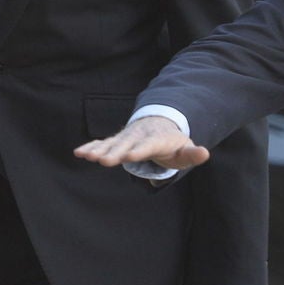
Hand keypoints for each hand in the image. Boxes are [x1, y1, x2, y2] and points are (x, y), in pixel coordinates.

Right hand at [74, 115, 209, 170]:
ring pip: (111, 144)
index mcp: (156, 140)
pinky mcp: (117, 141)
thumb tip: (205, 153)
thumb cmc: (173, 142)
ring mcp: (126, 138)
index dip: (139, 150)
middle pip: (125, 145)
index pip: (147, 146)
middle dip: (114, 152)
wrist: (160, 124)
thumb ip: (193, 153)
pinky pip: (103, 144)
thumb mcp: (185, 149)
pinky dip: (91, 147)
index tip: (130, 156)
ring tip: (86, 156)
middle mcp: (138, 137)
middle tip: (103, 160)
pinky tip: (78, 153)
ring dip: (98, 150)